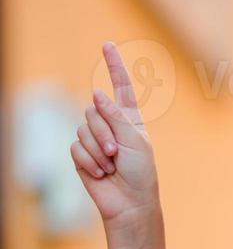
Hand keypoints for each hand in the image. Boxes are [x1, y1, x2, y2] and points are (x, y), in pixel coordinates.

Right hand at [70, 41, 160, 228]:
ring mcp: (94, 139)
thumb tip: (98, 94)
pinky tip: (101, 173)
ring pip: (83, 129)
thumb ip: (117, 117)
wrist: (130, 202)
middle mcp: (110, 125)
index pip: (121, 87)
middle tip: (117, 153)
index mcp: (129, 119)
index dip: (114, 66)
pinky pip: (75, 148)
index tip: (108, 45)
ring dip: (98, 150)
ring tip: (112, 166)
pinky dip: (89, 161)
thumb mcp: (135, 142)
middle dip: (104, 133)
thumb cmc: (141, 173)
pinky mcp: (81, 154)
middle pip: (94, 111)